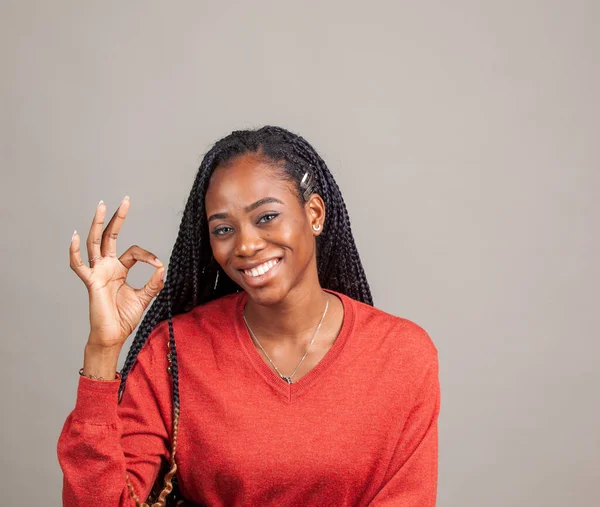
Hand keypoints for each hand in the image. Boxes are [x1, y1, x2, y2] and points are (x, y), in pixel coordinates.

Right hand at [69, 196, 165, 349]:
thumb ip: (153, 283)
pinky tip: (75, 236)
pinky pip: (79, 265)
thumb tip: (163, 267)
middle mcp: (107, 266)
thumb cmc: (125, 318)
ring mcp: (97, 272)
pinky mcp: (90, 282)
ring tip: (102, 205)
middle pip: (110, 236)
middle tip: (125, 200)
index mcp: (119, 269)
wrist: (113, 335)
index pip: (133, 252)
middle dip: (117, 218)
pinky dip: (75, 251)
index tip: (158, 265)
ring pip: (95, 242)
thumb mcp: (145, 297)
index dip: (148, 255)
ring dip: (98, 224)